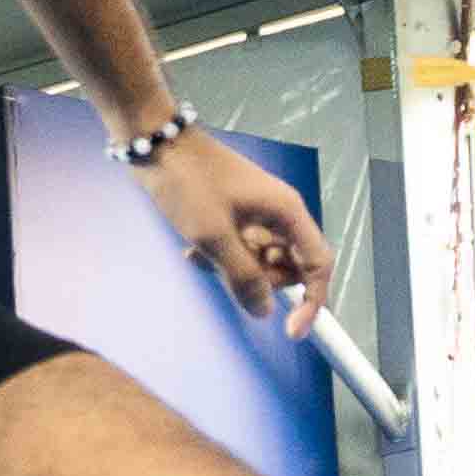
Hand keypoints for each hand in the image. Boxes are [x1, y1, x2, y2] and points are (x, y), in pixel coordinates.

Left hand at [136, 125, 328, 319]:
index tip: (293, 331)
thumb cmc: (188, 184)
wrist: (156, 143)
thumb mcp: (214, 236)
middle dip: (259, 281)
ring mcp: (258, 214)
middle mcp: (280, 214)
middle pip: (289, 267)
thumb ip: (243, 277)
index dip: (312, 300)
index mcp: (287, 213)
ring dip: (232, 269)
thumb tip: (266, 312)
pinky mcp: (236, 215)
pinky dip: (220, 256)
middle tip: (223, 274)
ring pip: (260, 261)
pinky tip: (192, 251)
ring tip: (198, 256)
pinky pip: (240, 248)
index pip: (318, 264)